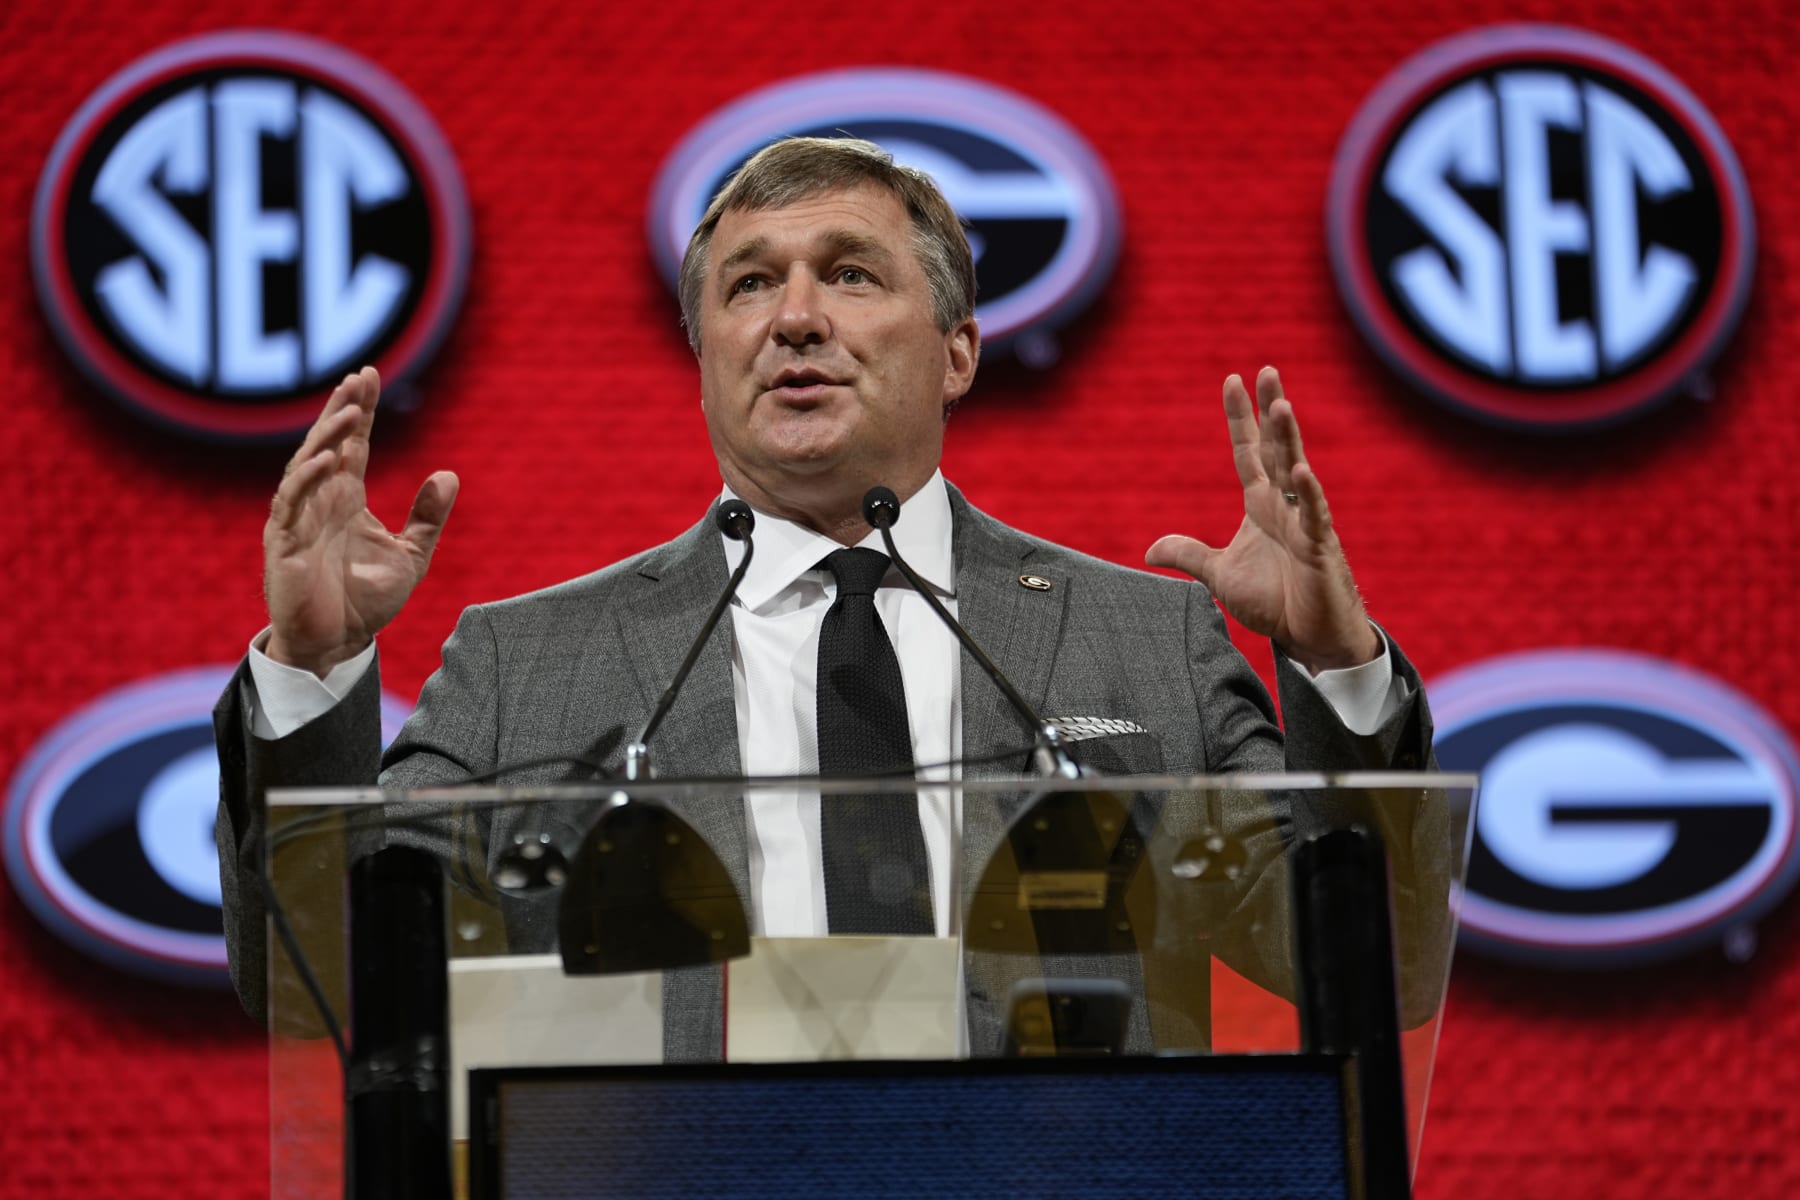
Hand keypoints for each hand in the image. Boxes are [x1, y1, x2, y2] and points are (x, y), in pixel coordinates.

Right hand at [263, 367, 457, 676]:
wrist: (336, 645)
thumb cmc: (365, 602)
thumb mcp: (411, 556)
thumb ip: (428, 517)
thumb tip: (450, 474)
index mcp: (345, 499)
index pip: (352, 445)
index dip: (360, 411)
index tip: (369, 376)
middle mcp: (319, 502)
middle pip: (327, 444)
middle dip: (342, 410)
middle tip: (359, 378)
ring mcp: (298, 519)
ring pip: (306, 465)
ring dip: (326, 437)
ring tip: (351, 411)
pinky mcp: (284, 543)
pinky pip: (291, 502)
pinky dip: (308, 479)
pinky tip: (329, 460)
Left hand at [1146, 367, 1379, 672]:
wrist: (1308, 636)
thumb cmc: (1273, 602)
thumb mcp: (1219, 575)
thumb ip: (1189, 555)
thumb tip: (1149, 550)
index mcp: (1260, 506)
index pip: (1248, 453)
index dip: (1241, 419)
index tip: (1233, 380)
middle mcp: (1283, 506)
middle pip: (1277, 449)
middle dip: (1271, 411)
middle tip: (1267, 371)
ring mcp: (1304, 524)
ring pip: (1296, 472)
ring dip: (1290, 439)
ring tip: (1281, 405)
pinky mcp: (1320, 548)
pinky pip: (1314, 516)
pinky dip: (1308, 495)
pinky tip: (1300, 471)